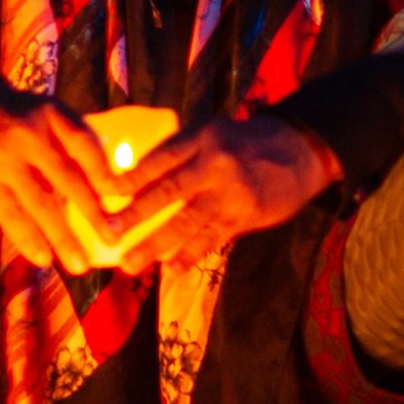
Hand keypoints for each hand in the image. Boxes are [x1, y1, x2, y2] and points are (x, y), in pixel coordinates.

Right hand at [0, 82, 124, 272]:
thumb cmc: (13, 115)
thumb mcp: (43, 110)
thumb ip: (70, 137)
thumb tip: (108, 180)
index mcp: (51, 114)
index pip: (84, 142)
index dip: (104, 170)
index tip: (124, 196)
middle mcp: (30, 135)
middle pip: (68, 178)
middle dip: (93, 212)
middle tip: (113, 239)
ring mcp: (5, 159)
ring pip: (40, 203)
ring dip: (62, 237)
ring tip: (80, 264)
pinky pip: (9, 214)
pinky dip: (27, 239)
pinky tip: (43, 259)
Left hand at [104, 114, 340, 275]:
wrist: (299, 152)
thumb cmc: (244, 143)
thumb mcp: (213, 134)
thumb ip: (181, 154)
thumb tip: (135, 183)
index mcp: (202, 137)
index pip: (160, 158)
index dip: (132, 177)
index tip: (105, 193)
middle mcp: (214, 163)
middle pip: (168, 191)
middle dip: (134, 215)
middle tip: (108, 233)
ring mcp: (229, 192)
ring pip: (185, 222)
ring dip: (155, 245)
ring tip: (130, 264)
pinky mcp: (244, 216)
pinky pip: (210, 239)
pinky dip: (189, 255)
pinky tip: (171, 269)